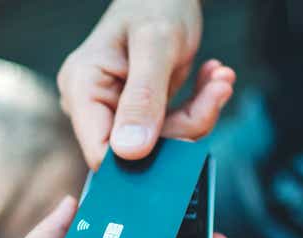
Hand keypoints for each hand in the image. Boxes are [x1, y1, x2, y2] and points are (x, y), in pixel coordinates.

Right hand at [57, 0, 235, 167]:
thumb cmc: (156, 2)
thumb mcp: (156, 45)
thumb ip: (143, 99)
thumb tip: (130, 152)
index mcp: (82, 88)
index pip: (101, 151)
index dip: (142, 157)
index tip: (186, 131)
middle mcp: (93, 104)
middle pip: (137, 150)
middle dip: (183, 127)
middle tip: (217, 91)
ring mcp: (116, 110)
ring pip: (161, 143)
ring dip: (198, 113)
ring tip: (219, 79)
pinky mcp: (139, 112)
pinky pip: (170, 128)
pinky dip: (198, 107)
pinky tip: (211, 79)